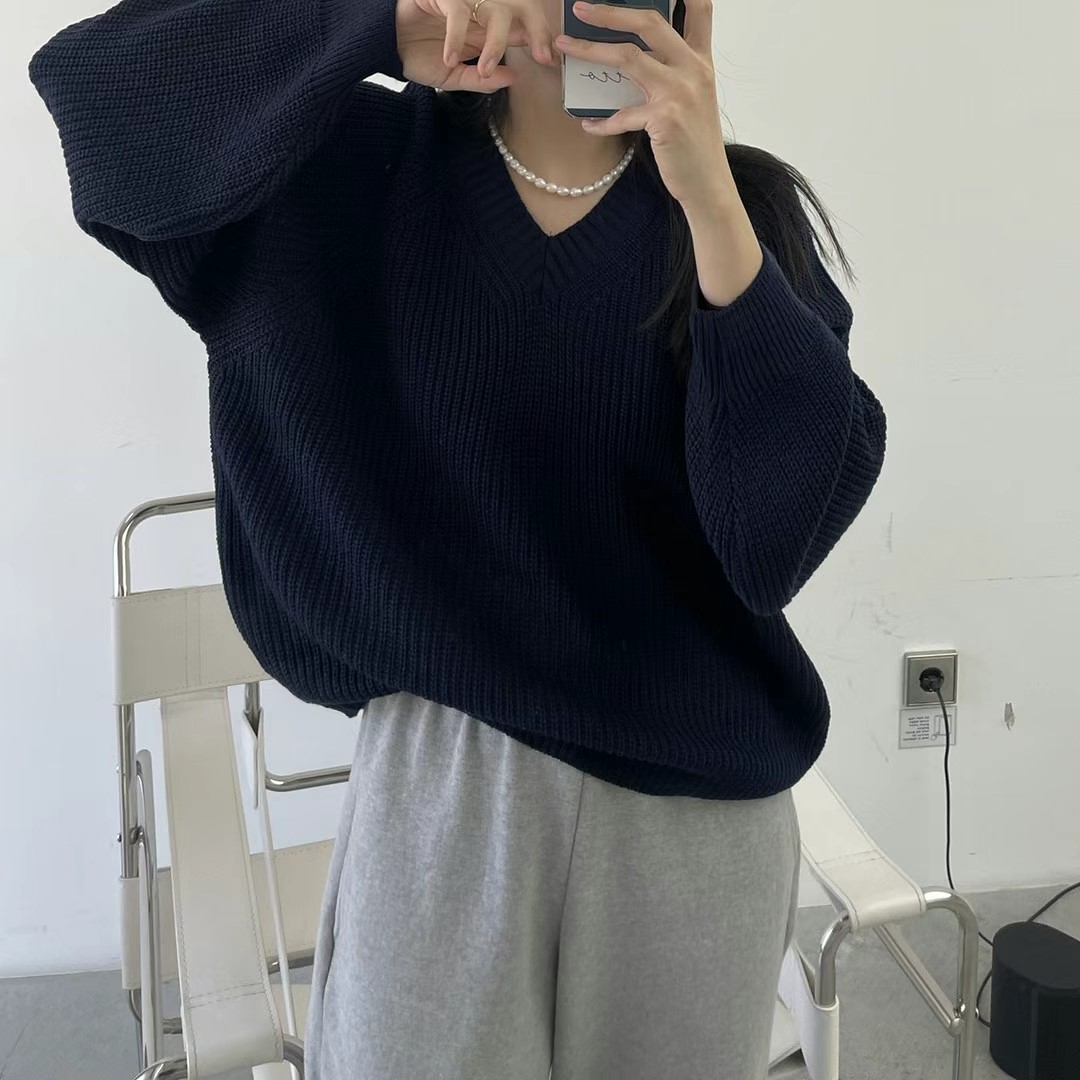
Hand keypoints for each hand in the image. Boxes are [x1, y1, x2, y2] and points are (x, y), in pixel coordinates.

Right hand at [396, 0, 558, 92]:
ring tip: (485, 68)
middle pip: (516, 11)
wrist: (386, 44)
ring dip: (495, 42)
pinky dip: (456, 37)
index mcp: (486, 30)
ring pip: (492, 11)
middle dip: (534, 30)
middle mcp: (479, 12)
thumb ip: (480, 79)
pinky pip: (457, 12)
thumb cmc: (418, 56)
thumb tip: (512, 78)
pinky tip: (449, 58)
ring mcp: (462, 2)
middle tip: (543, 54)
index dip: (537, 42)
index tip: (551, 60)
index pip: (519, 30)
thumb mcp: (452, 77)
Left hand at [554, 0, 732, 208]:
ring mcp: (679, 92)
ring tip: (564, 47)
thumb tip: (635, 57)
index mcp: (701, 60)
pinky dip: (601, 122)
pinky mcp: (665, 119)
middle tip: (580, 8)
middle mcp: (693, 69)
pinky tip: (588, 124)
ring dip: (590, 51)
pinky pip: (621, 115)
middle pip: (649, 23)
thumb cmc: (694, 144)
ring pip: (628, 58)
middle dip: (611, 13)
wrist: (708, 183)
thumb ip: (674, 72)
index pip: (699, 9)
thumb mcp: (694, 99)